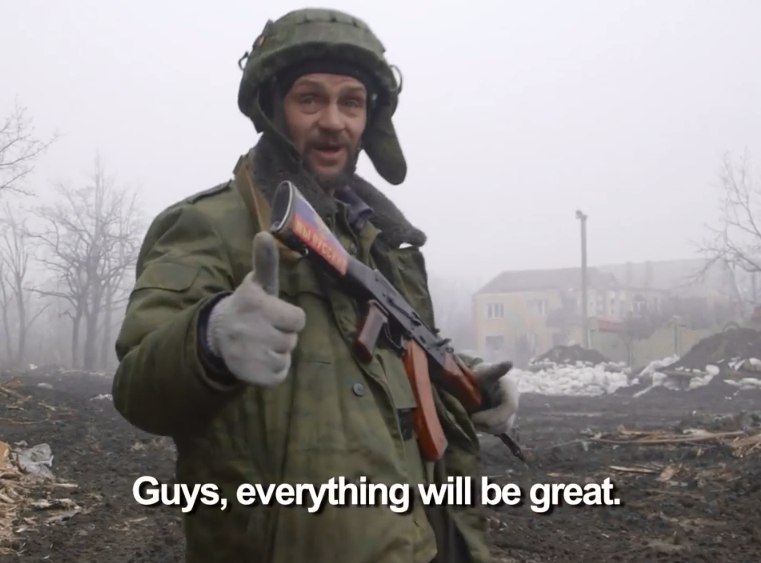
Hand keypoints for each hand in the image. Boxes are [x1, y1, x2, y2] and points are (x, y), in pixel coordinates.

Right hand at [206, 231, 305, 385]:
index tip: (274, 314)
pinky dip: (273, 370)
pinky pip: (279, 375)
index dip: (290, 317)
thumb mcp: (257, 284)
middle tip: (265, 329)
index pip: (298, 319)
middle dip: (283, 335)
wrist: (217, 334)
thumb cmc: (248, 307)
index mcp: (256, 304)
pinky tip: (259, 359)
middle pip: (292, 340)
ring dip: (278, 352)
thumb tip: (265, 233)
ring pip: (286, 357)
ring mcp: (247, 354)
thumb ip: (266, 262)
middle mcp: (249, 328)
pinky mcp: (248, 375)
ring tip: (260, 343)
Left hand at [470, 360, 519, 434]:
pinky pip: (498, 430)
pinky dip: (485, 428)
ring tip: (471, 419)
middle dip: (486, 423)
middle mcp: (513, 402)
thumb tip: (510, 362)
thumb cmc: (480, 374)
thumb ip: (496, 369)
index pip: (510, 406)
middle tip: (469, 419)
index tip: (474, 417)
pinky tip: (475, 421)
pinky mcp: (504, 420)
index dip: (493, 416)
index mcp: (510, 389)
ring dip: (485, 427)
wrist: (476, 381)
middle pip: (506, 421)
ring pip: (502, 428)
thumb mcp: (484, 371)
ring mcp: (510, 413)